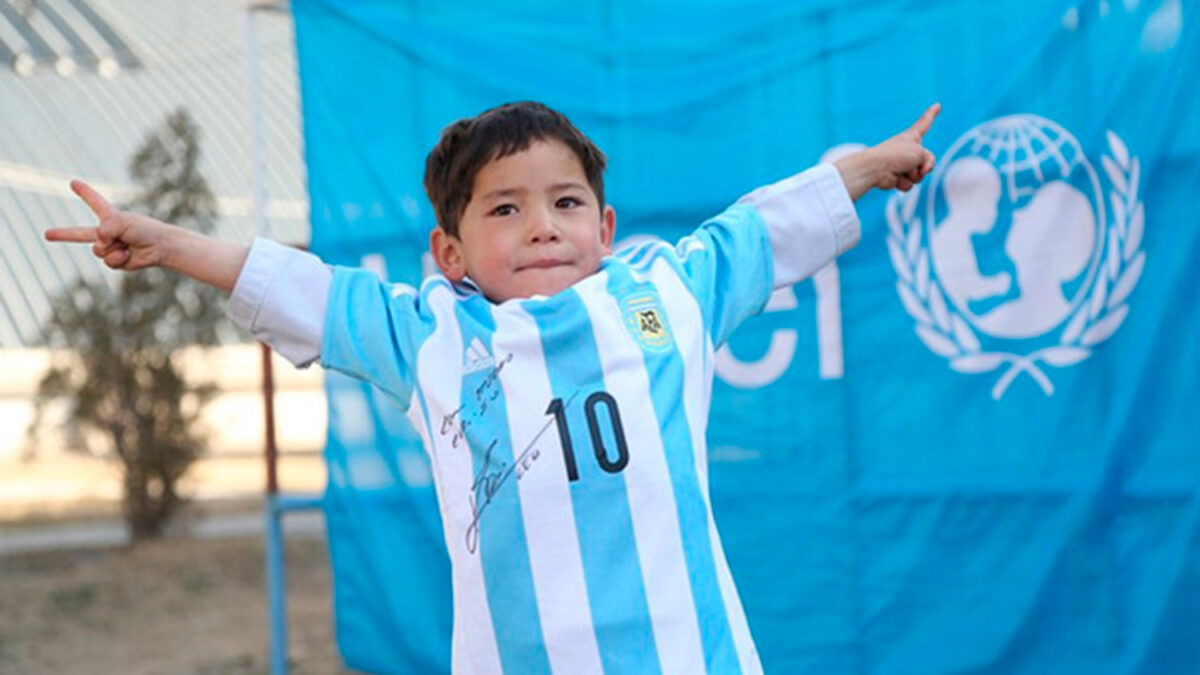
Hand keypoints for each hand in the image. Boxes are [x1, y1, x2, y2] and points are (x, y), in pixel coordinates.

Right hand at [45, 180, 172, 270]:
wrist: (160, 247)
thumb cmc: (144, 230)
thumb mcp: (121, 223)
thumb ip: (105, 229)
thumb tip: (98, 245)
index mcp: (110, 217)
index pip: (94, 202)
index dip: (84, 193)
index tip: (73, 182)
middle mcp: (108, 232)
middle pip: (80, 233)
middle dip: (63, 234)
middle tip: (46, 234)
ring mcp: (110, 247)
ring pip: (97, 250)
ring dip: (112, 248)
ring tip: (126, 244)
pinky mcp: (115, 261)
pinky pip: (108, 261)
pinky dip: (118, 258)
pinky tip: (128, 254)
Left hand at [835, 103, 939, 198]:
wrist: (876, 169)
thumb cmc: (896, 155)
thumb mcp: (921, 152)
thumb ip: (929, 160)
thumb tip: (919, 174)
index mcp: (912, 136)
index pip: (924, 123)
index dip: (931, 115)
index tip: (937, 105)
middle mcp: (908, 149)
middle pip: (927, 159)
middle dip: (926, 165)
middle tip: (918, 165)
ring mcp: (902, 164)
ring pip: (919, 174)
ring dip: (915, 175)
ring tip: (903, 171)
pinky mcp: (896, 177)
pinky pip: (909, 184)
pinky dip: (904, 183)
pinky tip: (895, 179)